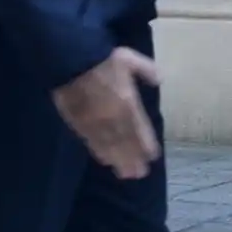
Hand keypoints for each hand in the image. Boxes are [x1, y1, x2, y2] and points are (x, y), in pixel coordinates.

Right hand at [52, 48, 162, 179]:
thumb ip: (146, 70)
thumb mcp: (130, 58)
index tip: (153, 156)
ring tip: (126, 173)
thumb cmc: (102, 59)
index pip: (139, 128)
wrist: (71, 60)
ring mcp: (94, 122)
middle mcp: (112, 117)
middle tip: (140, 173)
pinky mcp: (78, 123)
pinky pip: (91, 142)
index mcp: (127, 102)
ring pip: (109, 146)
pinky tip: (105, 161)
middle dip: (133, 158)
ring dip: (119, 161)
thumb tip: (160, 80)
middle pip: (125, 142)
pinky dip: (100, 153)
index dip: (146, 143)